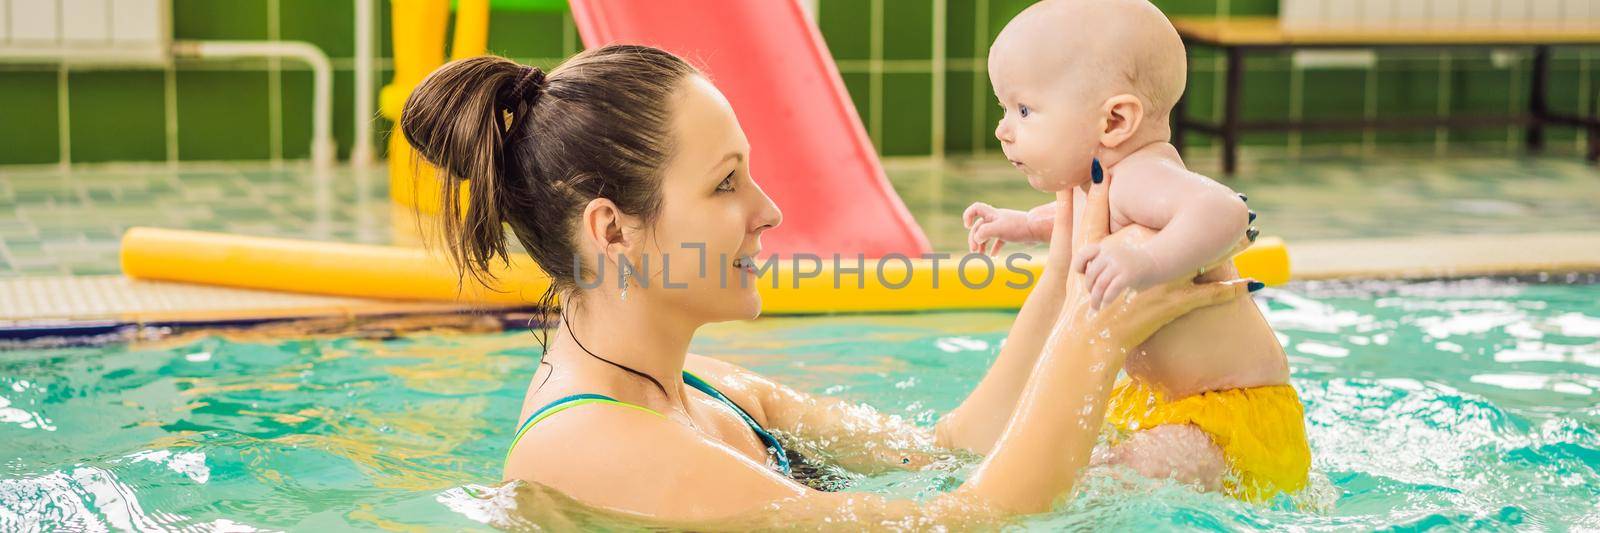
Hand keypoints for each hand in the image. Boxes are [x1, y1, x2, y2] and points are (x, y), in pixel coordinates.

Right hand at [963, 202, 1040, 255]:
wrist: (1037, 230)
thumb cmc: (1018, 227)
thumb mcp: (998, 228)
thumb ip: (984, 232)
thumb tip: (976, 239)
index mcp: (992, 215)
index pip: (976, 208)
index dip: (968, 216)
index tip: (968, 227)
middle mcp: (996, 219)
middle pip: (979, 227)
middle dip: (974, 238)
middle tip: (974, 251)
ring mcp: (1003, 227)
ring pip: (987, 235)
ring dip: (981, 245)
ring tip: (980, 256)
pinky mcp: (1010, 234)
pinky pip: (998, 241)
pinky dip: (994, 248)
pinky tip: (993, 257)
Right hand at [1064, 172, 1257, 346]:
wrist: (1089, 337)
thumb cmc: (1081, 299)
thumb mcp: (1076, 257)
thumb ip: (1083, 225)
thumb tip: (1079, 182)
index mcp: (1131, 247)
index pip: (1158, 221)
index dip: (1180, 206)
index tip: (1206, 190)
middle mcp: (1152, 259)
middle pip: (1186, 237)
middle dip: (1214, 224)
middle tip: (1243, 209)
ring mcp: (1167, 281)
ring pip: (1205, 261)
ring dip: (1228, 251)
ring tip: (1250, 237)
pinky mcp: (1176, 302)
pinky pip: (1209, 295)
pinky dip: (1231, 290)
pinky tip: (1253, 283)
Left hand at [1071, 242, 1161, 309]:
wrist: (1157, 262)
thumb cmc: (1133, 266)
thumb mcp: (1115, 260)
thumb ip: (1102, 267)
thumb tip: (1089, 287)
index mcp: (1105, 249)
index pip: (1085, 253)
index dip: (1079, 264)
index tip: (1081, 273)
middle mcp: (1110, 254)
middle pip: (1091, 274)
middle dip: (1089, 288)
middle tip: (1093, 298)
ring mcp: (1119, 264)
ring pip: (1099, 284)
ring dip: (1095, 298)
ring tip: (1095, 307)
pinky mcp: (1128, 274)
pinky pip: (1112, 289)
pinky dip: (1106, 299)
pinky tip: (1105, 305)